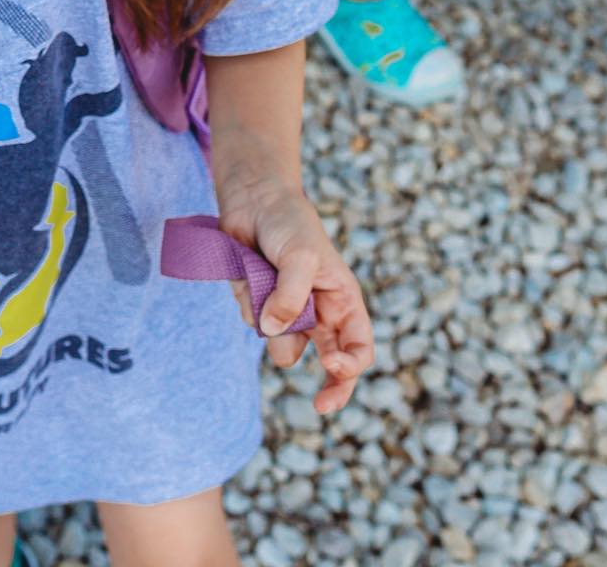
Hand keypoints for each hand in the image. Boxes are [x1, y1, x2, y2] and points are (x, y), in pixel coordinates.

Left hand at [218, 181, 373, 412]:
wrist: (253, 200)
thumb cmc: (288, 223)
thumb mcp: (301, 256)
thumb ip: (291, 296)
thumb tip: (273, 331)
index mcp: (342, 301)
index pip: (359, 348)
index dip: (352, 367)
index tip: (335, 370)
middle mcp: (319, 313)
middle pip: (329, 364)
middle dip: (329, 388)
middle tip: (321, 405)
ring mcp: (287, 313)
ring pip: (281, 343)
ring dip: (271, 321)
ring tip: (268, 280)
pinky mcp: (258, 306)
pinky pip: (251, 320)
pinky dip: (248, 300)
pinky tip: (250, 271)